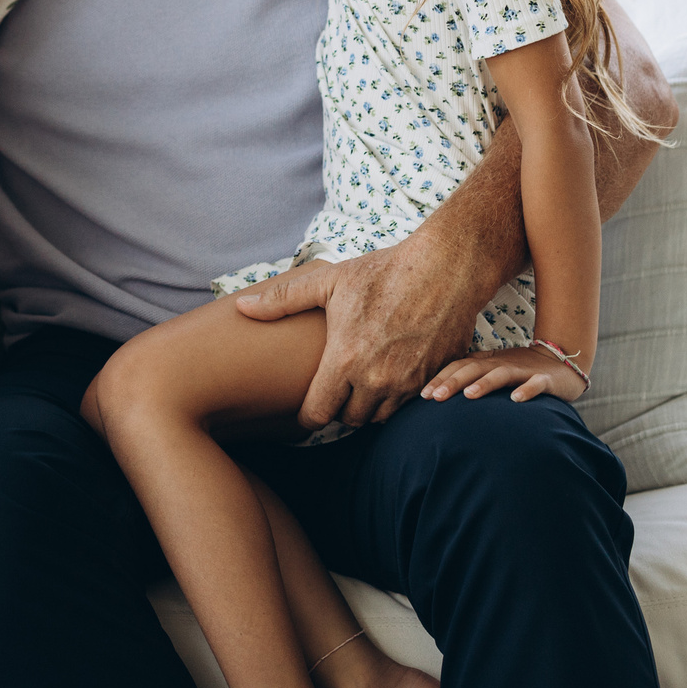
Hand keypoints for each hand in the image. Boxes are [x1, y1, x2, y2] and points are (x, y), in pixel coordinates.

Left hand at [233, 240, 495, 429]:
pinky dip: (398, 396)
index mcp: (345, 360)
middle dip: (341, 408)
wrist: (445, 267)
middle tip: (336, 389)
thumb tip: (241, 307)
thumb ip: (282, 300)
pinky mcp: (434, 378)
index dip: (308, 415)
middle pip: (349, 420)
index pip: (318, 414)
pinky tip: (392, 373)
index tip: (307, 407)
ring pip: (381, 416)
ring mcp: (408, 382)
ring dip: (370, 405)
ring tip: (363, 381)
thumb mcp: (328, 281)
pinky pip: (409, 404)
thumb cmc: (382, 271)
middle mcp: (376, 379)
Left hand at [425, 345, 586, 403]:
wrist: (562, 362)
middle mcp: (501, 364)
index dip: (440, 379)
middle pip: (473, 370)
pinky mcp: (545, 380)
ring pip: (501, 375)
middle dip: (453, 382)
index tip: (422, 396)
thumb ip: (470, 377)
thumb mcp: (492, 371)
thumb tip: (438, 393)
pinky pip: (536, 384)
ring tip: (469, 396)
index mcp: (486, 362)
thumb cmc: (519, 370)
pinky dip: (527, 390)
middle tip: (435, 397)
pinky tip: (516, 400)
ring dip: (484, 384)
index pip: (458, 367)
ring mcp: (523, 371)